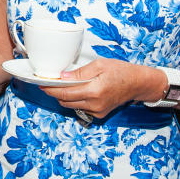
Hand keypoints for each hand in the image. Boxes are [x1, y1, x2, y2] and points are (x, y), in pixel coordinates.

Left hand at [40, 58, 164, 118]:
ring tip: (59, 86)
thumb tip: (63, 77)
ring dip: (63, 97)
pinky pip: (80, 108)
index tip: (41, 84)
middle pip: (66, 101)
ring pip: (71, 105)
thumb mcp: (100, 65)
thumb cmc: (121, 71)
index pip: (65, 93)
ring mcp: (97, 111)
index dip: (51, 89)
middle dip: (54, 93)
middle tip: (47, 83)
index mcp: (95, 90)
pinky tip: (74, 91)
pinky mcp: (99, 114)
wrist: (138, 83)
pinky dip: (74, 100)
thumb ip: (80, 73)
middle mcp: (95, 104)